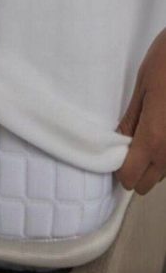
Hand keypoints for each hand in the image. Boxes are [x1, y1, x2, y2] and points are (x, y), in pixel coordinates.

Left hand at [116, 29, 165, 193]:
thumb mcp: (141, 90)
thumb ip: (130, 122)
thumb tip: (117, 143)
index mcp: (155, 139)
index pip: (131, 178)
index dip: (118, 170)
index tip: (112, 155)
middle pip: (149, 182)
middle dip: (135, 170)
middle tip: (127, 146)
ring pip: (165, 172)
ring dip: (153, 162)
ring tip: (146, 135)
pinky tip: (161, 130)